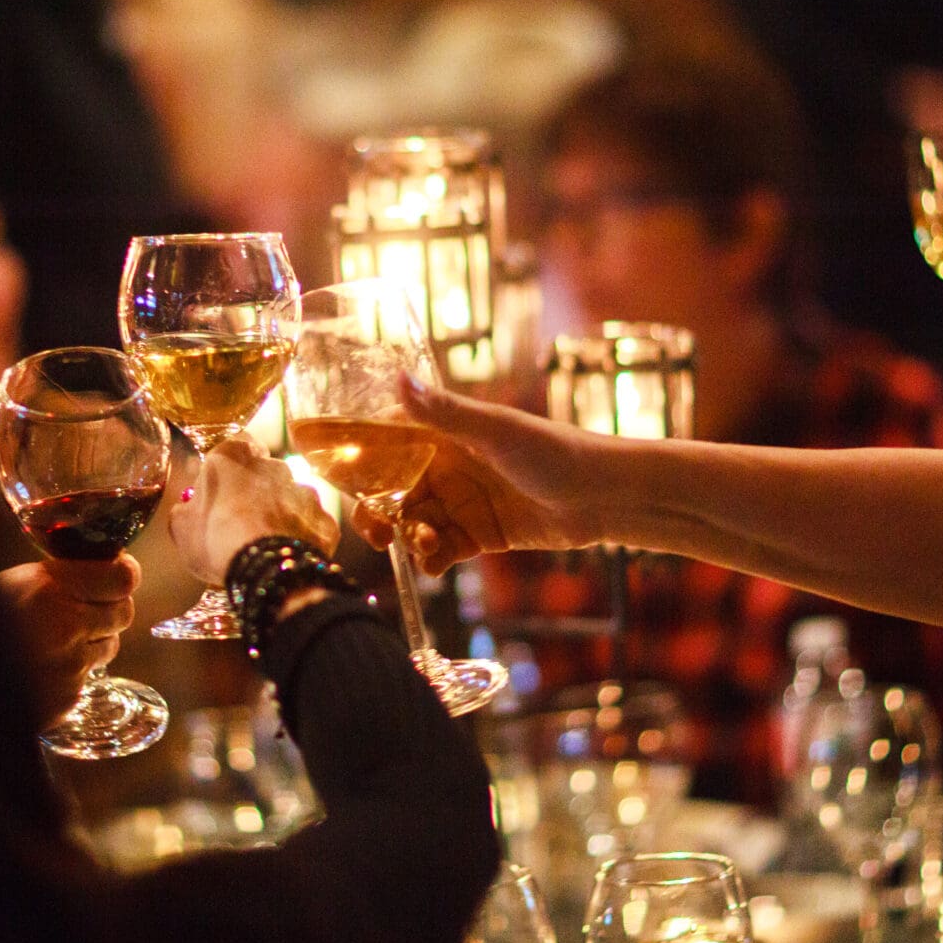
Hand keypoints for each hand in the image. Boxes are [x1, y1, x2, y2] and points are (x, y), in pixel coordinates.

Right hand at [0, 556, 138, 730]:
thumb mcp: (13, 584)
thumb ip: (60, 580)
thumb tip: (106, 573)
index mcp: (50, 588)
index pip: (123, 576)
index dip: (120, 576)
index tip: (113, 576)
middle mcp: (67, 626)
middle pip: (123, 613)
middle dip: (107, 611)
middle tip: (81, 611)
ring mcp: (70, 666)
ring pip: (109, 647)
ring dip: (91, 643)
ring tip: (53, 642)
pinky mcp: (68, 699)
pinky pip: (86, 680)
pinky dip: (71, 675)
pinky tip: (40, 672)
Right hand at [169, 437, 338, 583]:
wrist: (264, 569)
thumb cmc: (216, 540)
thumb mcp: (181, 527)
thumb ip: (185, 510)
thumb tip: (188, 510)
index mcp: (234, 456)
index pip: (235, 443)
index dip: (230, 465)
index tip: (223, 486)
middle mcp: (275, 466)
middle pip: (266, 472)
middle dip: (257, 490)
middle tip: (241, 521)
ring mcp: (305, 492)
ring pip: (291, 498)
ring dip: (281, 514)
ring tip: (264, 543)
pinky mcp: (324, 520)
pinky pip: (311, 525)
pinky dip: (301, 537)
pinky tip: (285, 555)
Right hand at [350, 374, 609, 573]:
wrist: (605, 497)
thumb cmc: (554, 451)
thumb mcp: (494, 430)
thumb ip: (443, 411)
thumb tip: (398, 378)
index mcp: (443, 434)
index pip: (385, 443)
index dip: (358, 460)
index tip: (337, 480)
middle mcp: (446, 466)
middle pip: (391, 491)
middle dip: (376, 512)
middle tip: (376, 533)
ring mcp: (461, 502)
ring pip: (411, 523)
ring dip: (406, 538)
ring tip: (423, 545)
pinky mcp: (478, 535)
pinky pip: (440, 550)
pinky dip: (431, 559)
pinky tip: (434, 564)